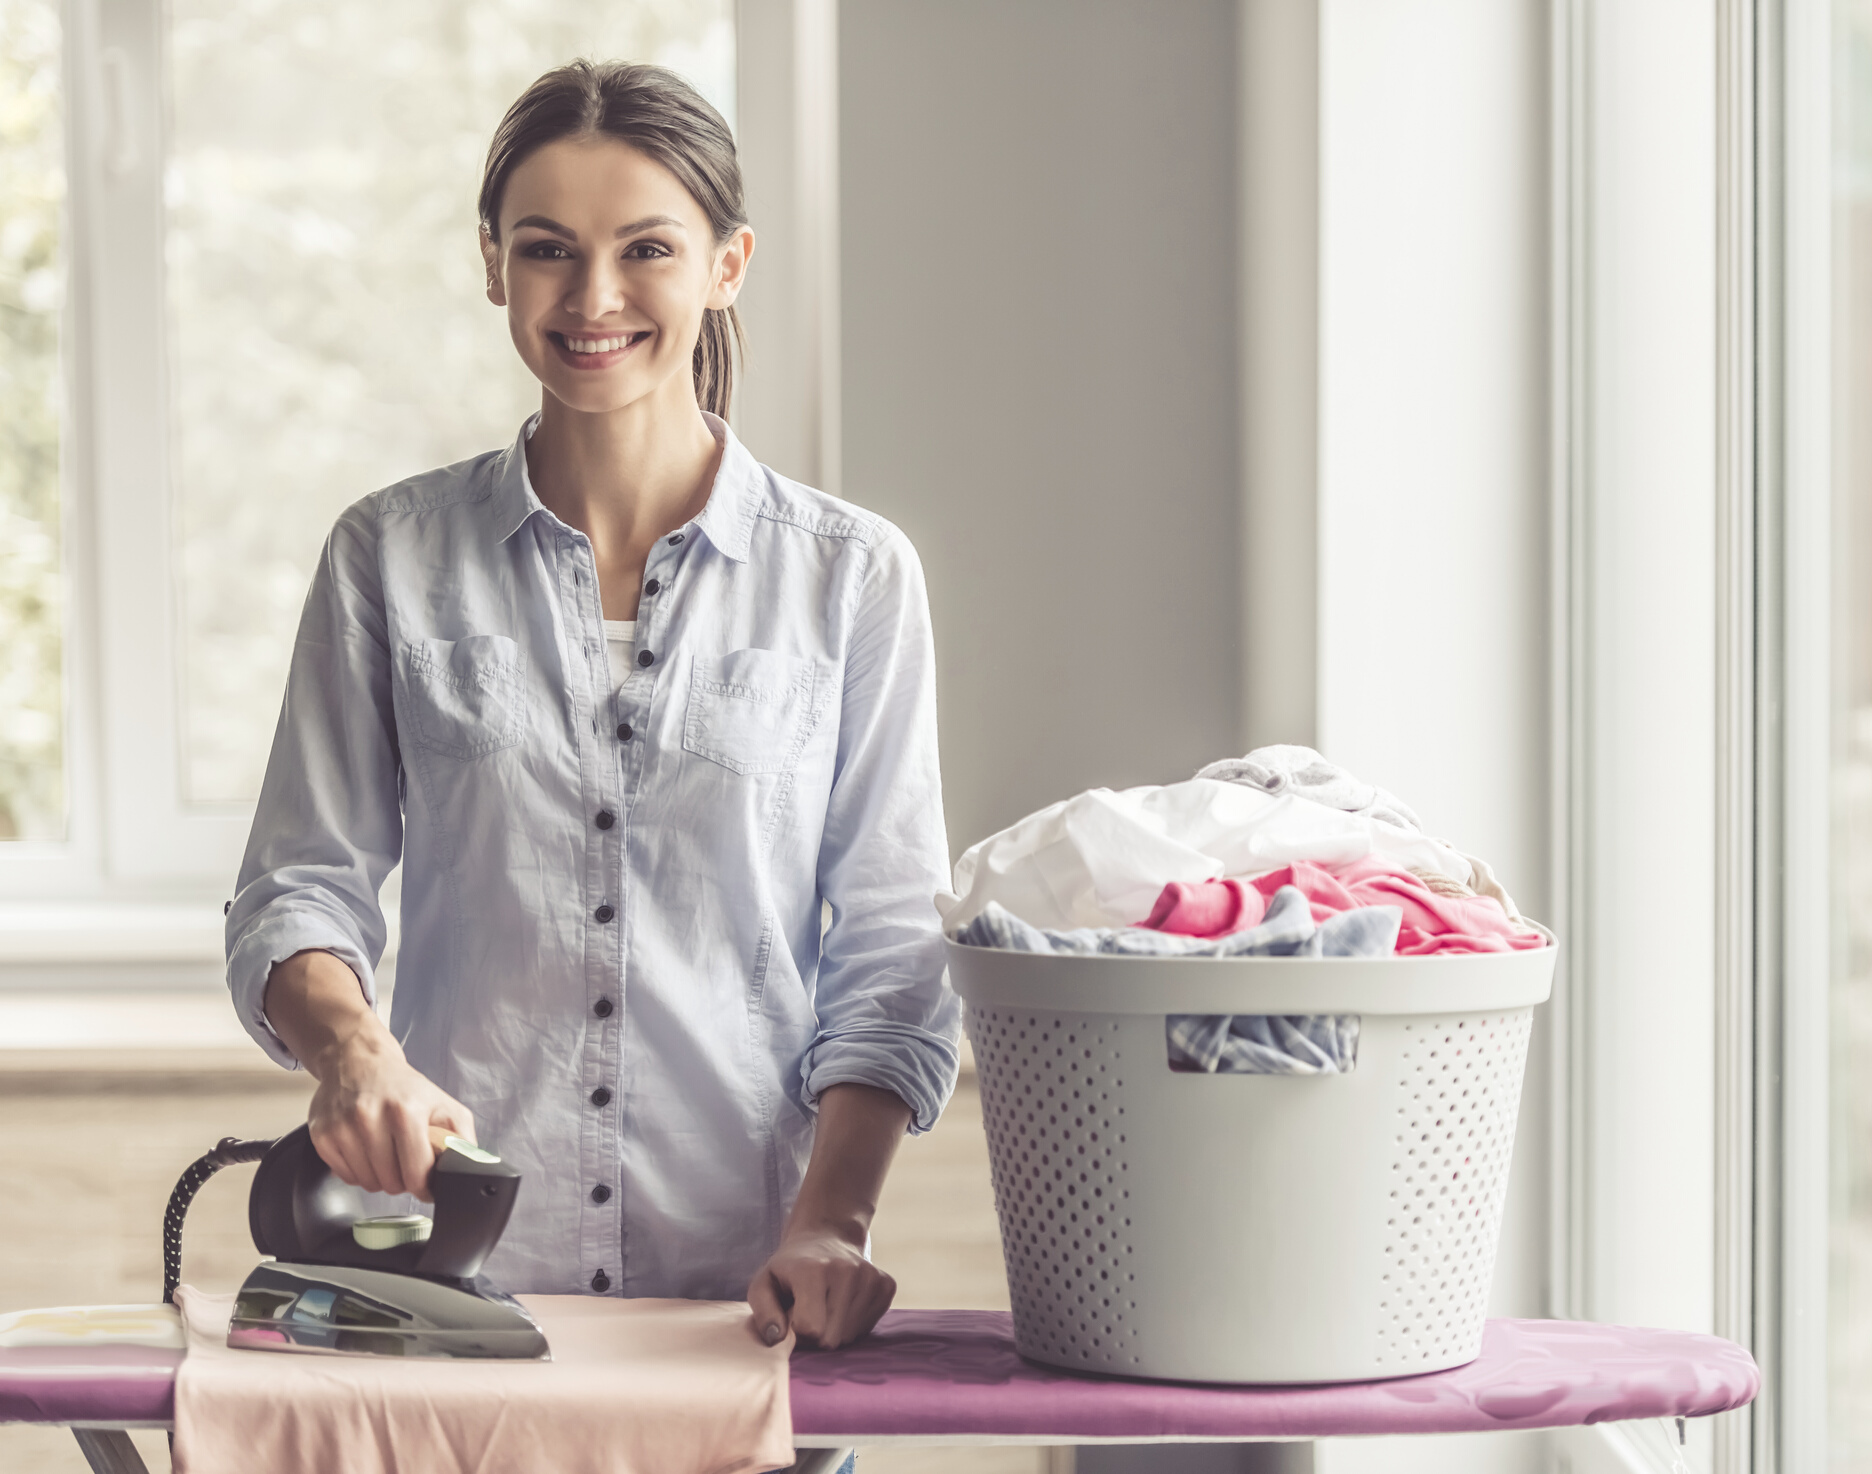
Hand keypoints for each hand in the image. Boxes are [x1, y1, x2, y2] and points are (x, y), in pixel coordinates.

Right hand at [306, 1029, 474, 1200]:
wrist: (358, 1060)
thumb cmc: (403, 1087)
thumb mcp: (443, 1103)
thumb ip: (461, 1137)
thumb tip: (468, 1168)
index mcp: (406, 1112)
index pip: (417, 1173)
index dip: (425, 1186)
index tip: (426, 1183)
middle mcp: (370, 1118)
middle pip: (391, 1182)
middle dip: (402, 1179)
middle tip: (404, 1159)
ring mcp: (342, 1127)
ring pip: (368, 1183)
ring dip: (380, 1177)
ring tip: (385, 1153)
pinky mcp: (322, 1135)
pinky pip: (345, 1176)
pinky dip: (358, 1171)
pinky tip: (365, 1150)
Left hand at [747, 1227, 896, 1349]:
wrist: (826, 1238)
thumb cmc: (790, 1268)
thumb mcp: (764, 1284)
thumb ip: (763, 1313)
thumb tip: (777, 1339)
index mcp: (812, 1270)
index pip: (810, 1328)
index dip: (797, 1331)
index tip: (793, 1316)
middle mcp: (846, 1271)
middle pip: (831, 1338)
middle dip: (816, 1334)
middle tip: (809, 1313)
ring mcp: (870, 1277)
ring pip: (850, 1337)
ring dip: (834, 1330)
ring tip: (826, 1307)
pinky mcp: (886, 1285)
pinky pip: (868, 1328)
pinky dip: (853, 1324)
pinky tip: (844, 1304)